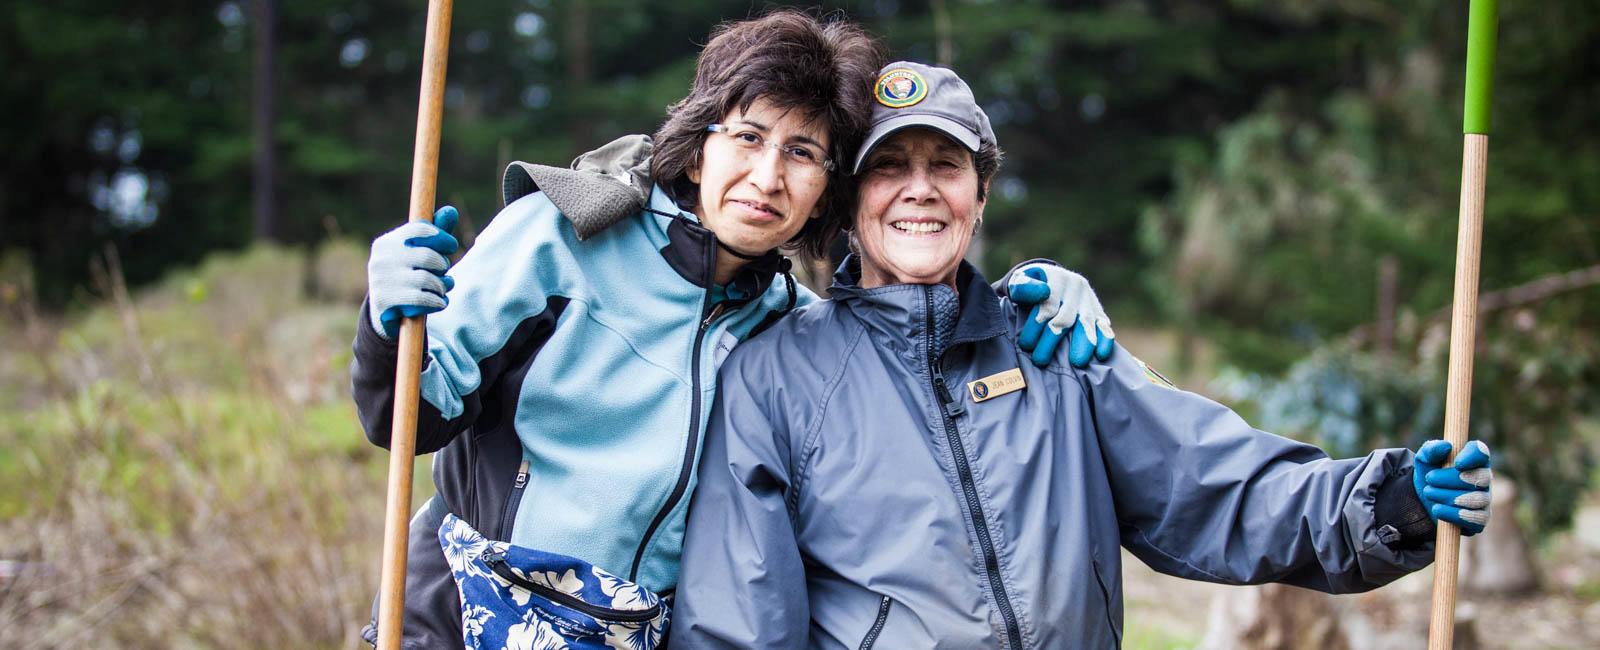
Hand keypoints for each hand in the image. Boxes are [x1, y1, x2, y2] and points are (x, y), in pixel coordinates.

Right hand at [367, 206, 459, 339]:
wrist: (383, 312)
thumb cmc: (406, 276)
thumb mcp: (416, 254)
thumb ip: (434, 234)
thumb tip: (451, 211)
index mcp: (387, 242)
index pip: (420, 229)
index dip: (442, 236)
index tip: (451, 246)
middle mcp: (381, 259)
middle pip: (428, 256)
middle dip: (443, 264)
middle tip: (444, 270)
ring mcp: (381, 281)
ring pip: (427, 280)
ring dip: (443, 286)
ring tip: (443, 287)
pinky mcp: (386, 302)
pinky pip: (423, 299)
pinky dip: (438, 301)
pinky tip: (441, 301)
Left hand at [1007, 263, 1114, 367]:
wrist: (1045, 279)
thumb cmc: (1028, 287)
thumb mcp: (1018, 281)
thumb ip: (1023, 286)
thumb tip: (1042, 293)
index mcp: (1056, 278)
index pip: (1047, 306)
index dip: (1036, 327)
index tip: (1025, 345)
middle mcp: (1075, 287)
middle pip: (1065, 318)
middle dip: (1052, 341)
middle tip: (1040, 361)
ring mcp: (1088, 299)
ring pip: (1086, 323)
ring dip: (1082, 344)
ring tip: (1077, 362)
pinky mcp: (1098, 310)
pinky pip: (1103, 325)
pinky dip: (1104, 340)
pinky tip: (1101, 355)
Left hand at [1413, 439, 1492, 535]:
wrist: (1423, 500)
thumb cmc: (1430, 474)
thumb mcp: (1424, 460)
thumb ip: (1431, 449)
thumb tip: (1446, 446)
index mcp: (1473, 459)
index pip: (1481, 452)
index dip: (1472, 456)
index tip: (1457, 463)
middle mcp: (1484, 478)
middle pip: (1479, 478)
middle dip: (1451, 479)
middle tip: (1430, 479)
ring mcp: (1485, 499)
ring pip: (1476, 499)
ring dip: (1448, 496)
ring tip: (1429, 493)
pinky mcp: (1481, 518)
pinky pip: (1477, 518)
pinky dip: (1454, 514)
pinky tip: (1437, 509)